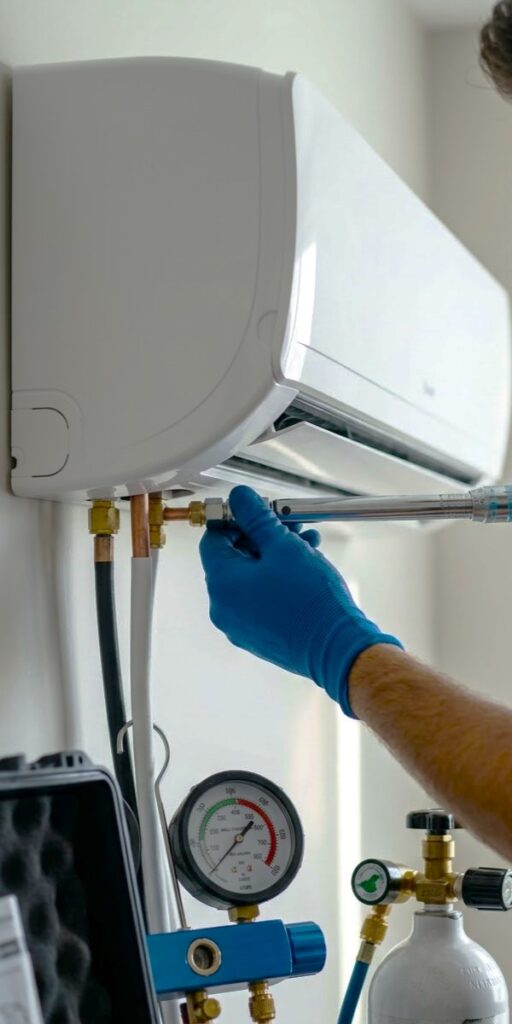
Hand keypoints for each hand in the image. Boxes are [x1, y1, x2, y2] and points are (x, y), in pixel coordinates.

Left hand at [199, 486, 402, 716]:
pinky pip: (260, 598)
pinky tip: (304, 568)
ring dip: (274, 556)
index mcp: (222, 585)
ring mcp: (240, 625)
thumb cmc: (311, 602)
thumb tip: (240, 498)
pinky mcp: (259, 636)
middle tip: (288, 524)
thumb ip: (257, 518)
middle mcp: (224, 608)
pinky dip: (276, 580)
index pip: (213, 540)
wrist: (337, 648)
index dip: (235, 519)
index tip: (257, 511)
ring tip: (306, 543)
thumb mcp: (284, 547)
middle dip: (262, 536)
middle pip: (233, 558)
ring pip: (250, 578)